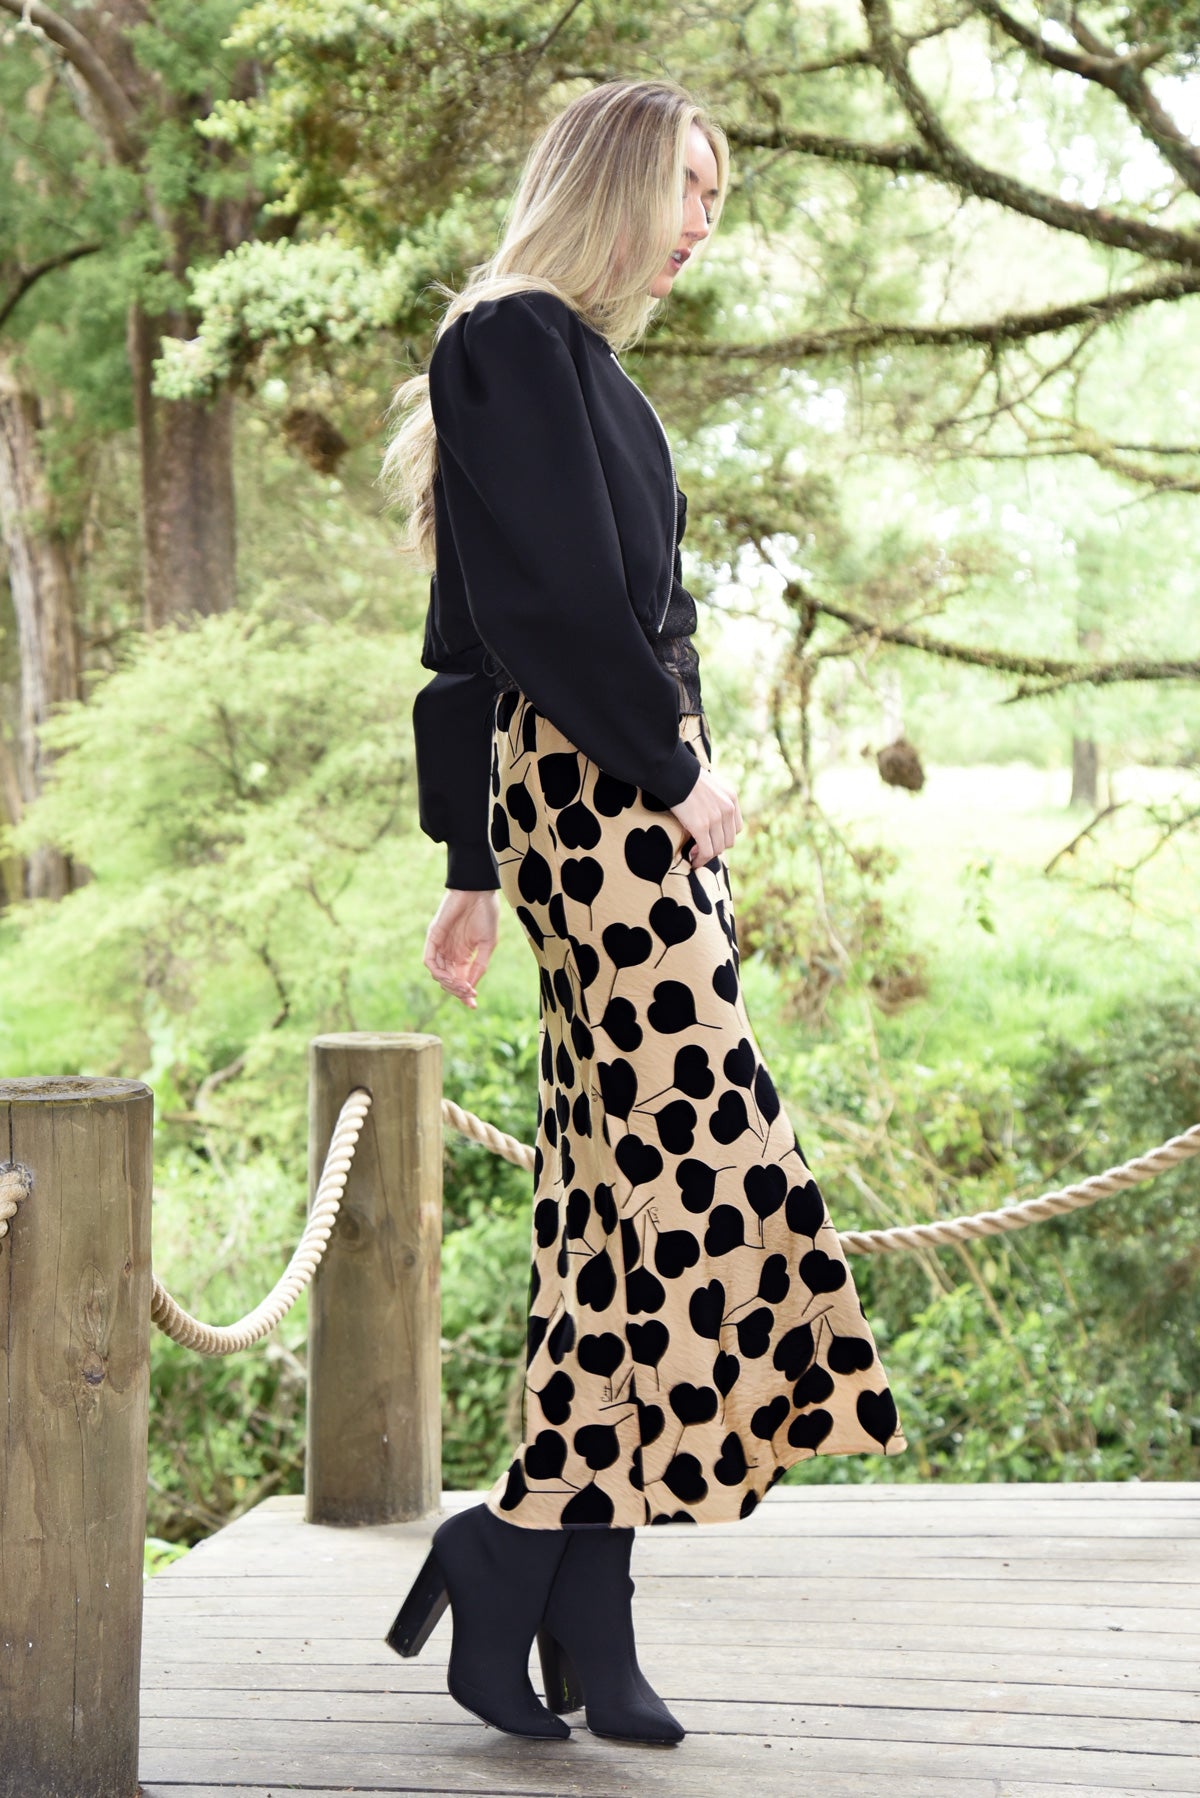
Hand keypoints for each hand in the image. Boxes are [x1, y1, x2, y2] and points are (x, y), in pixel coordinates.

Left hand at [423, 888, 500, 1007]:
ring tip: (463, 987)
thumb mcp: (488, 945)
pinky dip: (439, 972)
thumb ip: (479, 966)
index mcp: (463, 955)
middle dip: (458, 992)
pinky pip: (430, 961)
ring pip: (438, 973)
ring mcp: (440, 946)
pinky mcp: (432, 937)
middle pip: (448, 980)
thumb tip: (471, 987)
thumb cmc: (486, 914)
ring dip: (449, 984)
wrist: (479, 891)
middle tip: (470, 995)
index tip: (474, 1006)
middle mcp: (449, 953)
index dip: (465, 995)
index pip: (460, 980)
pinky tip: (452, 977)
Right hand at [671, 764, 742, 867]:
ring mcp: (715, 818)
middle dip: (715, 848)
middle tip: (701, 849)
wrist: (673, 773)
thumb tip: (707, 815)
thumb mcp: (710, 786)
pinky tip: (692, 860)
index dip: (724, 837)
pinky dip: (700, 859)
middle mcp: (727, 809)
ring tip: (694, 855)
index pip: (736, 828)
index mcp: (731, 798)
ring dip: (706, 856)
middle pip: (728, 841)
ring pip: (718, 848)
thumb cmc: (685, 778)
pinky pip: (706, 851)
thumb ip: (715, 800)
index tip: (711, 839)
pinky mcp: (701, 826)